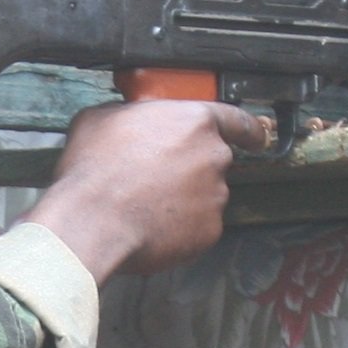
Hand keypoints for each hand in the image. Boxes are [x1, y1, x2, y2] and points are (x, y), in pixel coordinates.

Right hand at [25, 93, 270, 278]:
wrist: (92, 220)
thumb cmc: (95, 168)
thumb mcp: (102, 118)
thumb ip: (131, 115)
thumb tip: (130, 120)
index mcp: (195, 121)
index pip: (236, 120)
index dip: (248, 129)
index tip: (256, 137)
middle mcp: (214, 156)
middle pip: (213, 160)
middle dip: (191, 170)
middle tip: (156, 179)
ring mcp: (215, 196)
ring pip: (205, 195)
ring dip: (183, 200)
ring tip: (145, 205)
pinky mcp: (209, 231)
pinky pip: (198, 226)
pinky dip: (180, 228)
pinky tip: (151, 226)